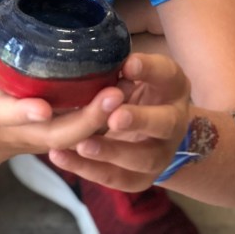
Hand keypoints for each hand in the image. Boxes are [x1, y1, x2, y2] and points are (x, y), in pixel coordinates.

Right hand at [0, 18, 125, 170]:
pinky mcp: (58, 132)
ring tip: (127, 89)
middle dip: (86, 119)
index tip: (41, 108)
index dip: (23, 112)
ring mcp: (42, 135)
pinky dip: (106, 114)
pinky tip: (127, 87)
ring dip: (104, 118)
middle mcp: (21, 128)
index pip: (6, 114)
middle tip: (113, 95)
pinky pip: (84, 129)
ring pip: (77, 136)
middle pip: (57, 134)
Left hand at [46, 53, 191, 191]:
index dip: (150, 69)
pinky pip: (118, 178)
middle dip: (139, 120)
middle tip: (114, 117)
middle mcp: (173, 122)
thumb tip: (88, 56)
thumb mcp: (131, 70)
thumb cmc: (131, 88)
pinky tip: (61, 156)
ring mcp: (161, 153)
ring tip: (82, 144)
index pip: (167, 74)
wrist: (150, 129)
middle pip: (164, 124)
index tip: (127, 65)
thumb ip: (116, 66)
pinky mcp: (142, 177)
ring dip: (112, 152)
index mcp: (172, 86)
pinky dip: (89, 170)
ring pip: (143, 158)